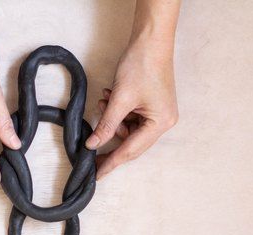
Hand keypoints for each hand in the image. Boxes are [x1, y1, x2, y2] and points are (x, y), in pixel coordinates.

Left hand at [85, 38, 178, 179]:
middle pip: (131, 143)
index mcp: (160, 124)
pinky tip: (109, 98)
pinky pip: (130, 118)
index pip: (130, 151)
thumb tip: (93, 145)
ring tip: (104, 103)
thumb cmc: (141, 66)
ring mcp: (158, 114)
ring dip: (112, 121)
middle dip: (109, 142)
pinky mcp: (151, 105)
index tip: (96, 175)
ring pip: (128, 129)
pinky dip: (117, 112)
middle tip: (89, 152)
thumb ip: (106, 125)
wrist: (150, 39)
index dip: (111, 163)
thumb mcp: (120, 99)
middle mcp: (163, 122)